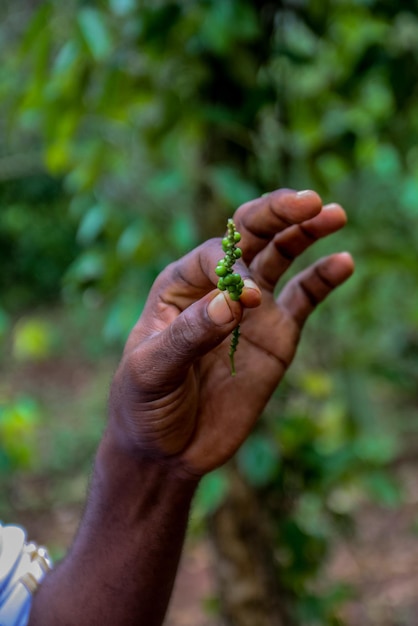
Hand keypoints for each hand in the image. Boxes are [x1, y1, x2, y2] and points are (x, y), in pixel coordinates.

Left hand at [109, 189, 353, 477]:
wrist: (167, 450)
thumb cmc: (143, 404)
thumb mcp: (152, 370)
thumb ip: (191, 334)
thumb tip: (234, 300)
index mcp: (180, 286)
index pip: (214, 256)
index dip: (234, 267)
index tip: (248, 300)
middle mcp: (218, 289)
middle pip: (250, 237)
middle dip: (277, 214)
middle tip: (310, 201)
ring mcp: (251, 310)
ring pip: (281, 258)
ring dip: (305, 232)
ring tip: (334, 213)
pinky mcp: (276, 335)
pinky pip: (305, 299)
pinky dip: (323, 278)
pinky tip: (342, 263)